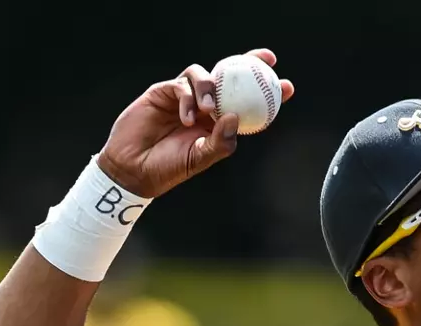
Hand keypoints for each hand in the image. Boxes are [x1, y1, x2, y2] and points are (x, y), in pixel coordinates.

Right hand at [96, 48, 293, 198]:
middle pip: (227, 76)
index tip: (287, 86)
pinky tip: (188, 116)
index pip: (245, 101)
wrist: (134, 169)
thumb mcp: (201, 159)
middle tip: (266, 61)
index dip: (265, 91)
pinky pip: (180, 85)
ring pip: (203, 74)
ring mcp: (183, 97)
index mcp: (217, 121)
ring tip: (208, 110)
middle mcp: (203, 106)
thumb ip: (221, 142)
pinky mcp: (162, 92)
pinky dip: (188, 98)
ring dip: (210, 88)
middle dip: (248, 63)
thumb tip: (235, 117)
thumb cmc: (168, 167)